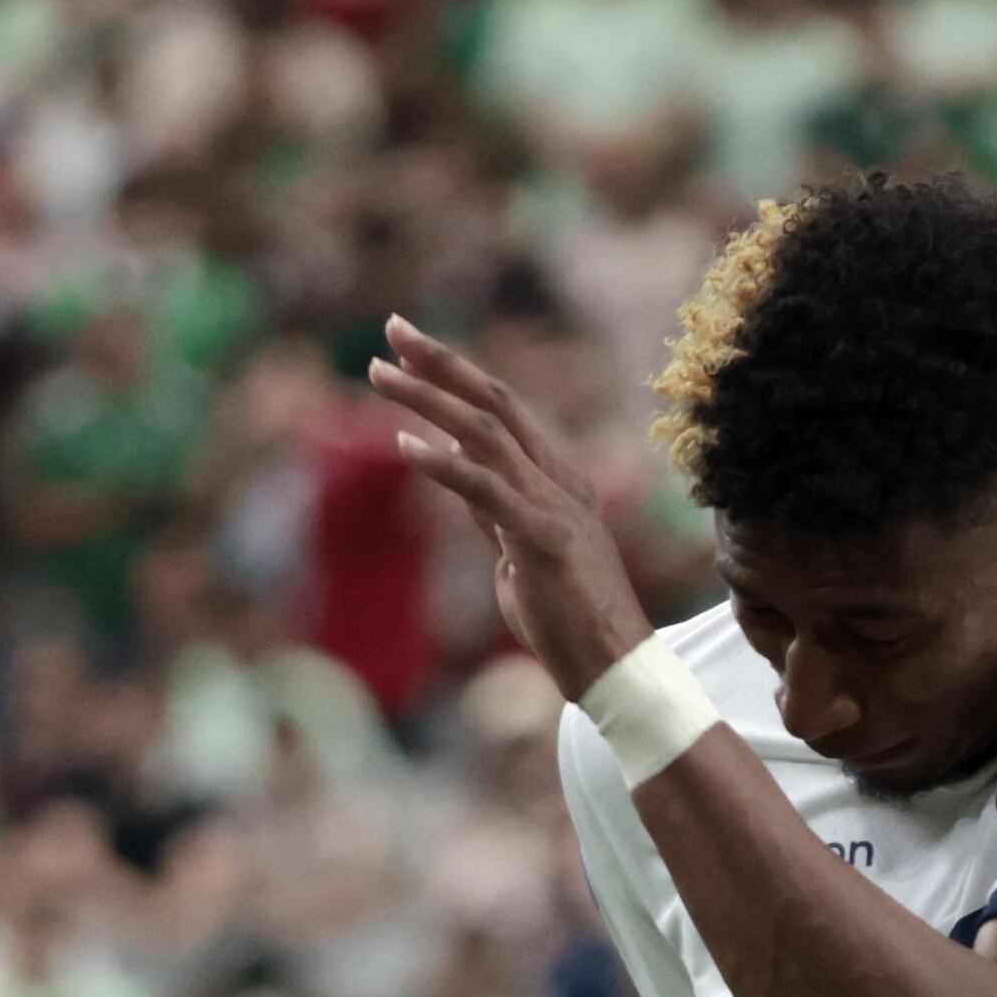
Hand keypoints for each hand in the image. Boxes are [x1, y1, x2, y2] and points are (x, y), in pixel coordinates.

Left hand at [367, 316, 653, 699]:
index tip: (409, 347)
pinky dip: (443, 465)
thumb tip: (450, 464)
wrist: (616, 669)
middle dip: (442, 363)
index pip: (504, 411)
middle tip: (394, 327)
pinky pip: (487, 491)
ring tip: (379, 374)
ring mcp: (554, 508)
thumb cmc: (569, 620)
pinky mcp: (543, 540)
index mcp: (559, 482)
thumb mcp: (518, 551)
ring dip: (429, 400)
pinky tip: (405, 444)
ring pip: (487, 434)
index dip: (455, 375)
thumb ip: (489, 507)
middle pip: (497, 403)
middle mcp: (560, 483)